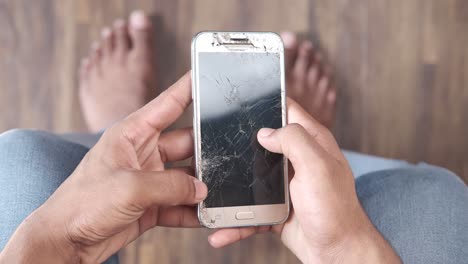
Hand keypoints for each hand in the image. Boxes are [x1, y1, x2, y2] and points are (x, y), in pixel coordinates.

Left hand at [0, 72, 206, 263]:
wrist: (66, 241)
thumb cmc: (81, 204)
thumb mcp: (129, 187)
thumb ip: (170, 186)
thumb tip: (201, 189)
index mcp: (132, 134)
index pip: (168, 104)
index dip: (189, 88)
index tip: (209, 76)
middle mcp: (143, 153)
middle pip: (186, 143)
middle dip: (206, 151)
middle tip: (228, 156)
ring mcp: (149, 179)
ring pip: (187, 177)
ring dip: (201, 186)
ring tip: (219, 192)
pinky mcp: (152, 203)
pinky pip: (180, 204)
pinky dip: (193, 211)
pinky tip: (204, 216)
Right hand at [208, 99, 400, 263]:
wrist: (337, 252)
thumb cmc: (336, 211)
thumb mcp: (317, 167)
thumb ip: (294, 141)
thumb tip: (265, 132)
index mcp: (311, 142)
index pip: (287, 110)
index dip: (267, 102)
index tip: (241, 101)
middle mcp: (297, 160)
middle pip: (262, 144)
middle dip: (239, 145)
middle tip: (214, 145)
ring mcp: (285, 185)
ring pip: (251, 179)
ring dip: (232, 189)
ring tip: (209, 195)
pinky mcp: (275, 208)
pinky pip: (250, 211)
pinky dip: (235, 221)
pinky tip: (221, 230)